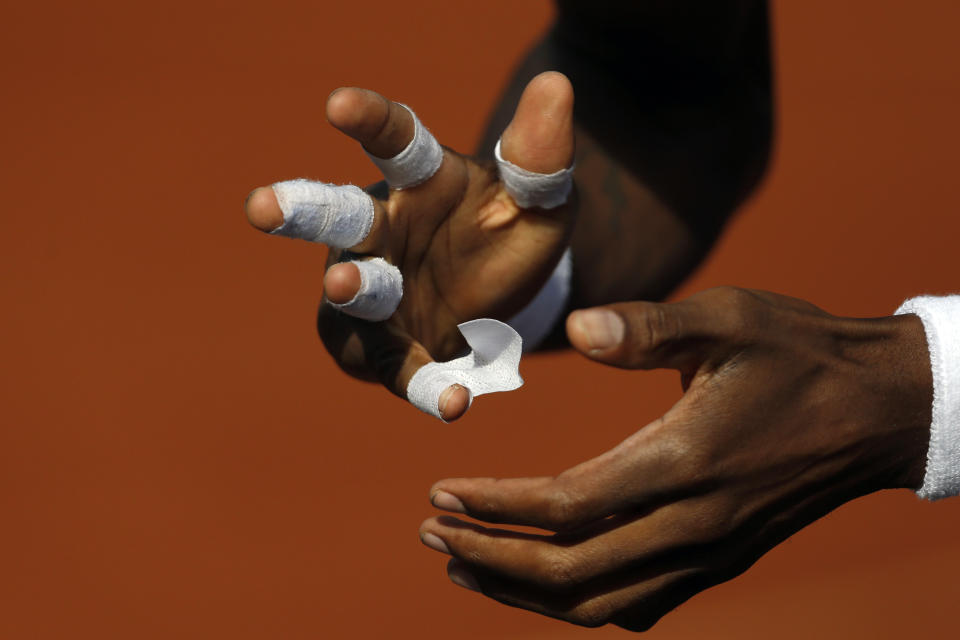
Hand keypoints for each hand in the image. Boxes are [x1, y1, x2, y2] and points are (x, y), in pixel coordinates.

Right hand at [244, 72, 574, 419]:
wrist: (507, 298)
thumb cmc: (510, 232)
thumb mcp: (541, 198)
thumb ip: (541, 156)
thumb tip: (557, 85)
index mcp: (419, 181)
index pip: (393, 143)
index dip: (367, 122)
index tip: (338, 105)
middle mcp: (382, 231)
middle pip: (340, 216)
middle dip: (302, 210)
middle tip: (262, 208)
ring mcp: (378, 293)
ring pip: (355, 295)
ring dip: (350, 291)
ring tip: (345, 286)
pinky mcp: (388, 348)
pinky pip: (399, 366)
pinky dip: (422, 383)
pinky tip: (452, 402)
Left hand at [419, 287, 931, 629]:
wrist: (878, 411)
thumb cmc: (799, 355)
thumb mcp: (729, 319)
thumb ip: (649, 327)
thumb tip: (577, 329)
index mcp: (686, 462)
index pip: (566, 506)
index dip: (495, 507)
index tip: (440, 496)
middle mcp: (695, 524)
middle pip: (571, 571)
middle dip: (491, 560)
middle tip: (432, 537)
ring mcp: (710, 553)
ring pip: (601, 604)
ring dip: (526, 594)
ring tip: (468, 568)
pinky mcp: (721, 560)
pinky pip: (639, 604)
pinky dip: (581, 603)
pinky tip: (547, 584)